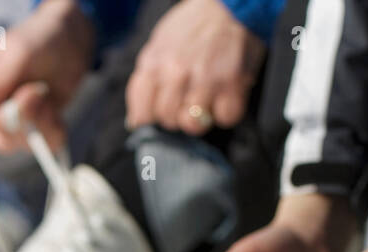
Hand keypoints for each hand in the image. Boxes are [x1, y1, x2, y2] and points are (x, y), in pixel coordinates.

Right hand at [0, 0, 95, 151]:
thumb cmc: (41, 39)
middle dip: (30, 121)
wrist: (70, 41)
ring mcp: (15, 120)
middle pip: (3, 139)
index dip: (13, 113)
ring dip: (43, 128)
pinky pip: (42, 146)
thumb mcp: (20, 52)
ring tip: (50, 100)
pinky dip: (54, 135)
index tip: (33, 90)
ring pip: (21, 145)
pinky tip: (57, 115)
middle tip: (43, 93)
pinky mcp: (35, 127)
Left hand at [125, 0, 264, 134]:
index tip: (162, 111)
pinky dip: (226, 112)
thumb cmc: (192, 27)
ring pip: (193, 124)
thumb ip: (145, 82)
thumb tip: (136, 121)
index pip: (142, 114)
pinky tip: (224, 96)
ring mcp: (204, 78)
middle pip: (168, 120)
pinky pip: (225, 118)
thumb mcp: (158, 46)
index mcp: (154, 63)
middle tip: (188, 100)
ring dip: (201, 118)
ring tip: (206, 100)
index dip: (153, 118)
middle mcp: (176, 71)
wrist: (228, 5)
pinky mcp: (231, 82)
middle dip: (178, 116)